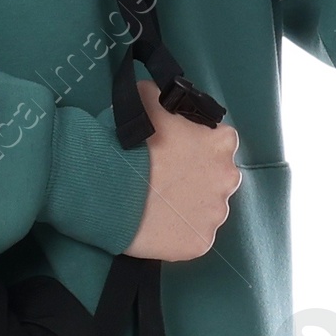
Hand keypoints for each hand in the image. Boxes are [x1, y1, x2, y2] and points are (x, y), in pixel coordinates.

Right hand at [123, 76, 240, 259]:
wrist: (107, 187)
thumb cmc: (130, 141)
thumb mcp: (147, 101)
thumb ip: (163, 97)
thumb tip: (160, 92)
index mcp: (222, 143)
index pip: (220, 143)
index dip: (197, 148)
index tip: (177, 152)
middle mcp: (228, 178)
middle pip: (217, 178)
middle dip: (197, 179)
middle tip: (166, 180)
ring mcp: (216, 214)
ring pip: (207, 210)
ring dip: (188, 207)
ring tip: (158, 205)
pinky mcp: (201, 242)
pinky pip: (193, 237)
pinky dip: (179, 233)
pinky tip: (158, 226)